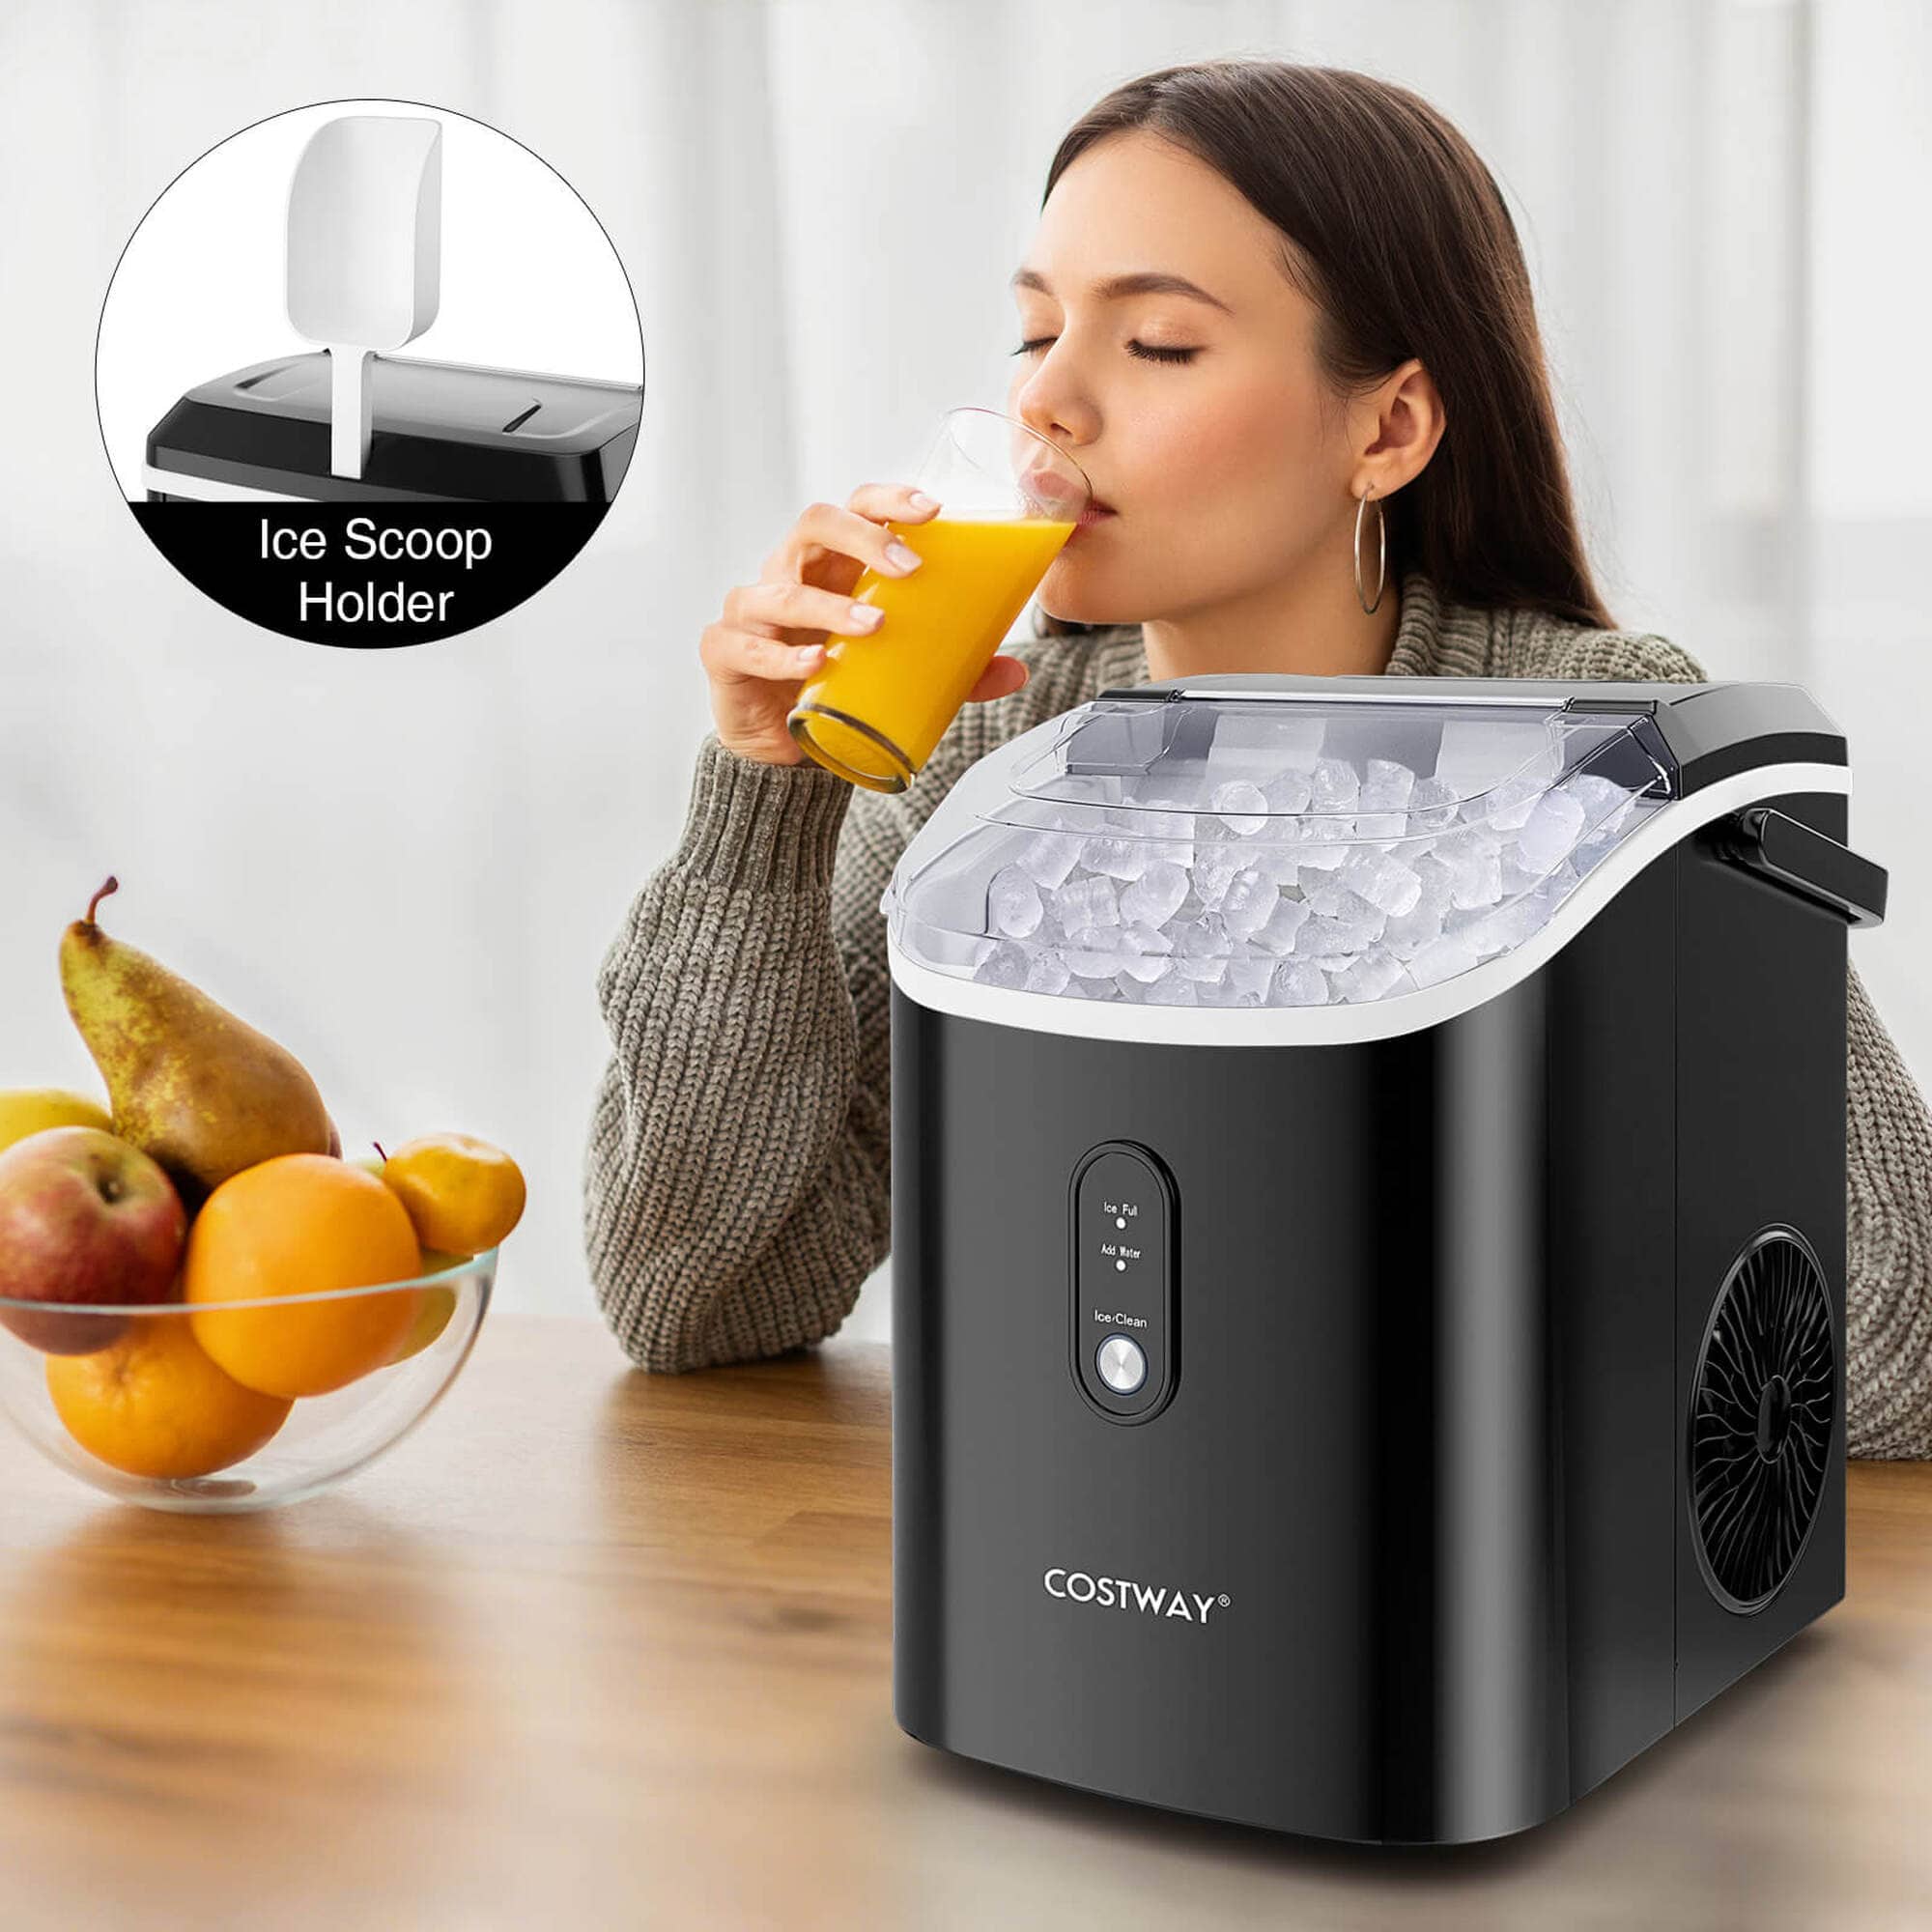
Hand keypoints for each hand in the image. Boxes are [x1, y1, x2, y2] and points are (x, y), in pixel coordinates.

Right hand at [701, 482, 1030, 765]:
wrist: (780, 748)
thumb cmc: (837, 686)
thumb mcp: (903, 674)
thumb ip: (955, 671)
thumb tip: (1016, 670)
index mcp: (832, 565)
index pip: (855, 507)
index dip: (889, 499)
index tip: (933, 510)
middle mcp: (788, 573)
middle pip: (814, 524)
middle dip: (863, 536)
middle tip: (910, 567)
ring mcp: (751, 610)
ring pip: (781, 587)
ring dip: (831, 605)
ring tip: (873, 626)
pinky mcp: (724, 652)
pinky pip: (745, 644)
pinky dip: (782, 654)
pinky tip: (815, 664)